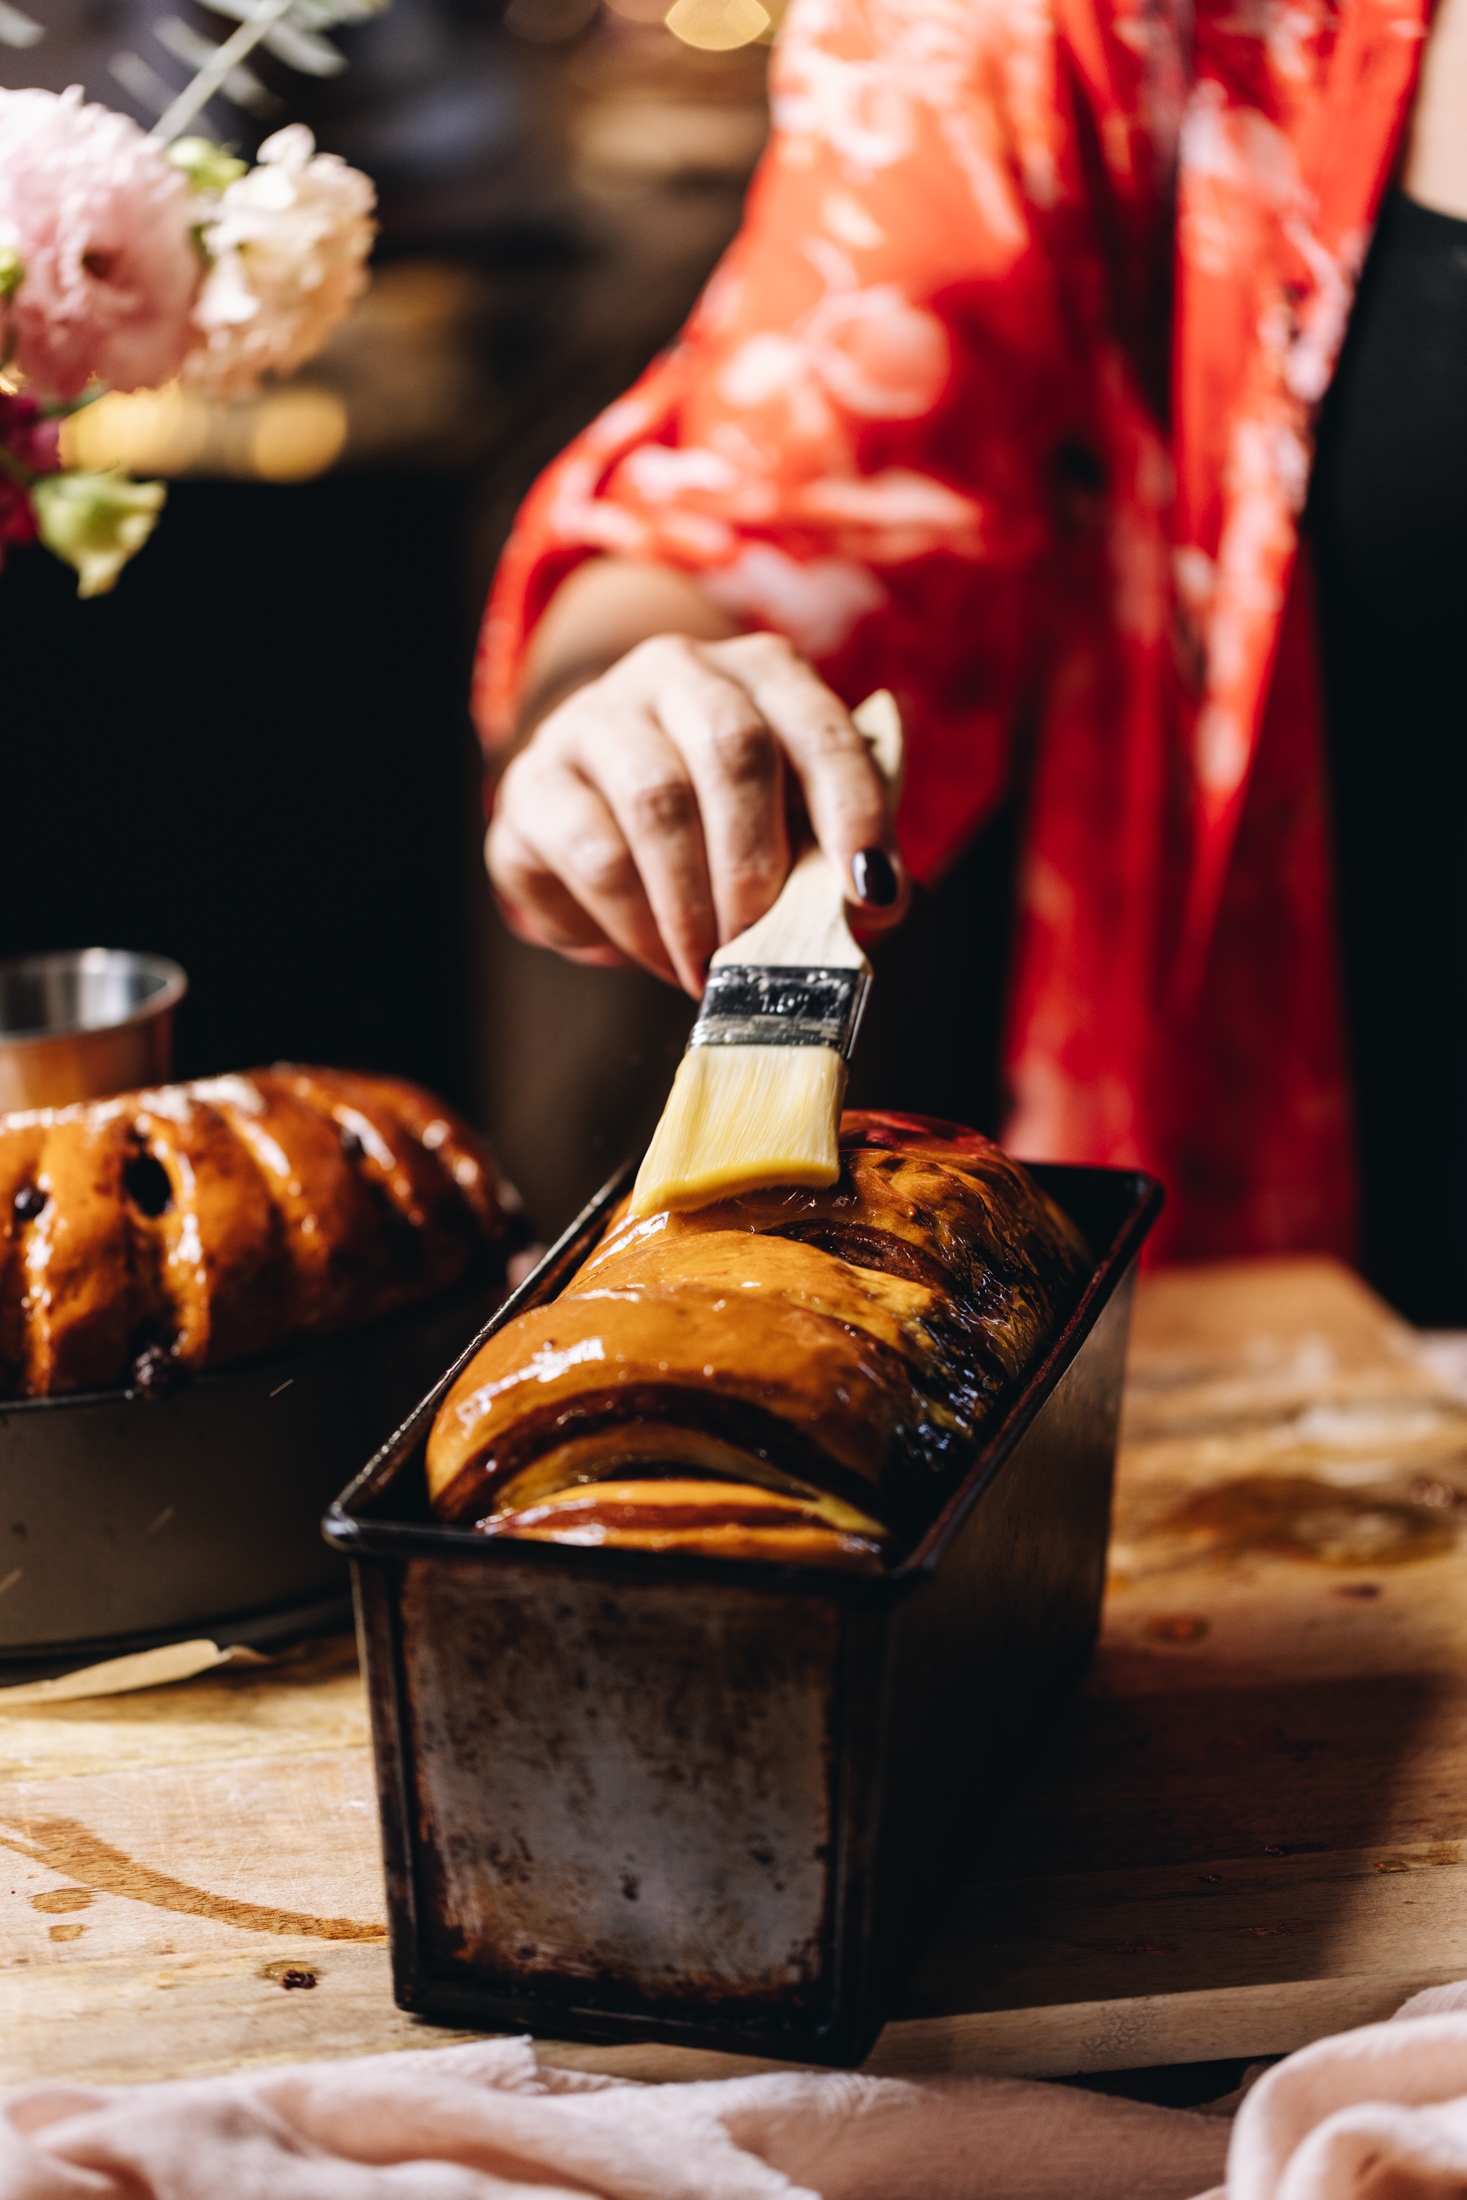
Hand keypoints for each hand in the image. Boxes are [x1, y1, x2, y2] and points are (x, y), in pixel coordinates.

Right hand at [486, 630, 908, 995]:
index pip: (820, 730)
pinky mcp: (533, 780)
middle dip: (759, 866)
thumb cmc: (721, 821)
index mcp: (761, 671)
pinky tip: (659, 956)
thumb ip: (839, 854)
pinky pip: (592, 851)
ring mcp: (594, 717)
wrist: (597, 805)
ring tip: (711, 969)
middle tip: (764, 946)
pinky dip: (636, 922)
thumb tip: (879, 904)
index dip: (853, 811)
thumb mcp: (791, 825)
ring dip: (694, 907)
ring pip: (657, 801)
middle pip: (733, 749)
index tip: (871, 893)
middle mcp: (675, 671)